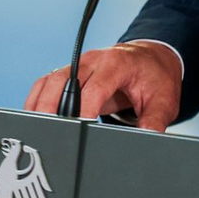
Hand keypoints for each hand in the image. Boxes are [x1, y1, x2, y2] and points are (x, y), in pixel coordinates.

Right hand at [24, 41, 181, 132]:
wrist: (151, 58)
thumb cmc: (155, 77)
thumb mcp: (163, 99)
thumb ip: (155, 120)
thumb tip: (146, 139)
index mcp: (116, 64)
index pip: (94, 88)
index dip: (83, 111)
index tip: (78, 132)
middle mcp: (93, 61)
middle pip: (63, 82)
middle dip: (52, 110)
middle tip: (49, 138)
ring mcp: (79, 65)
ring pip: (49, 82)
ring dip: (40, 106)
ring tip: (37, 133)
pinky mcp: (70, 73)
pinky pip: (46, 84)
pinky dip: (37, 100)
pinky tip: (35, 120)